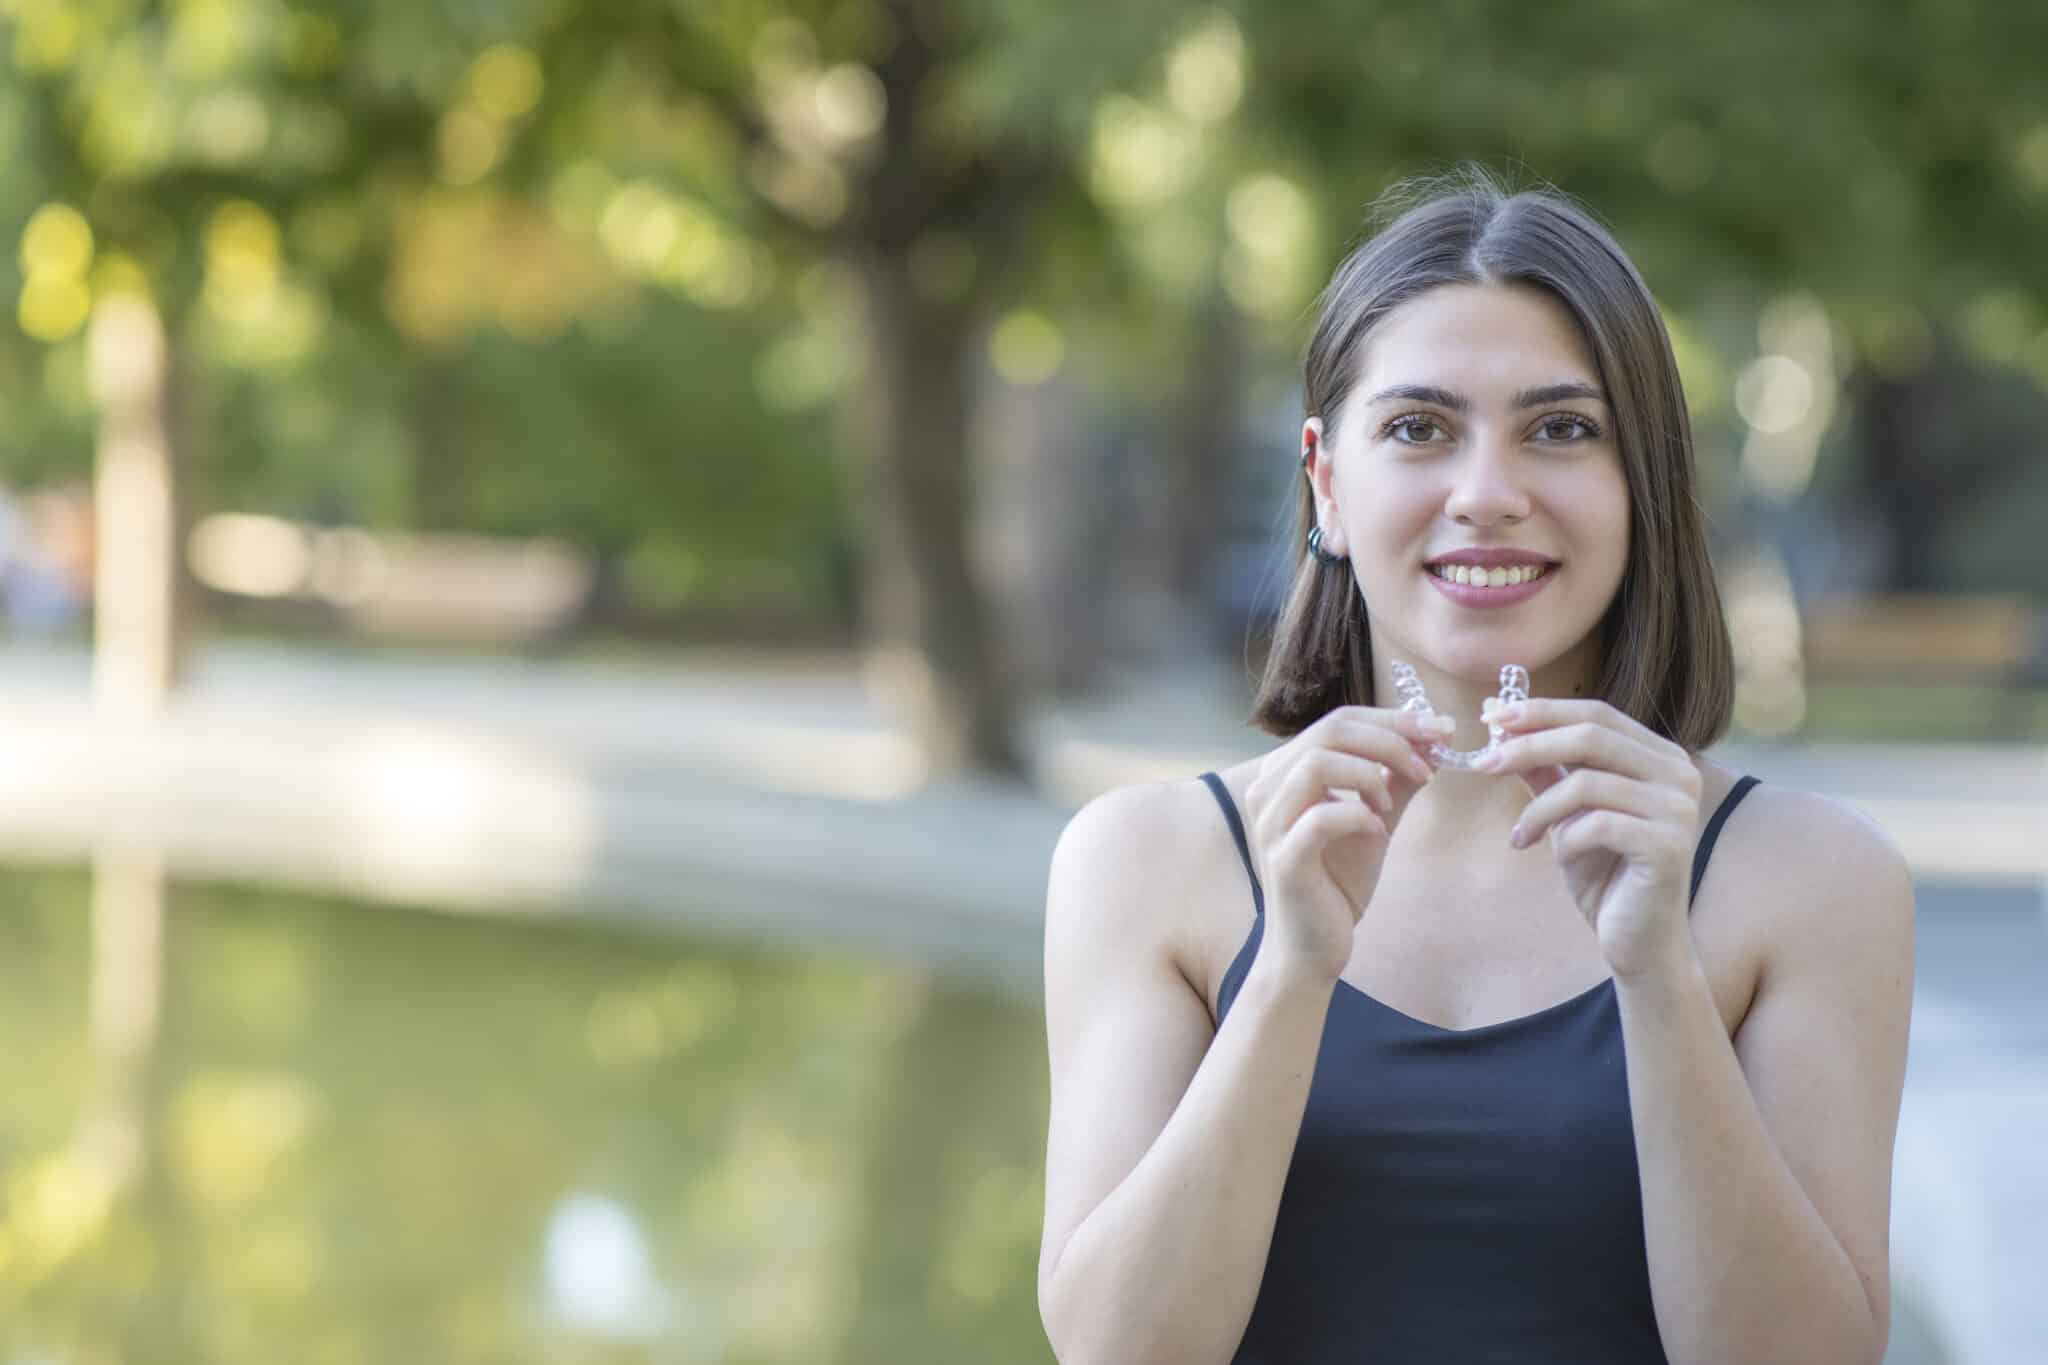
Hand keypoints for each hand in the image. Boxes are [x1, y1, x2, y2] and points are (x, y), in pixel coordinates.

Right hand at [1242, 706, 1447, 985]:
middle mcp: (1269, 789)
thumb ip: (1397, 781)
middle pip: (1330, 730)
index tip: (1441, 730)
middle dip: (1391, 739)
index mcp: (1287, 773)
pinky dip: (1358, 816)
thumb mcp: (1376, 820)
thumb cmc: (1338, 883)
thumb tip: (1434, 742)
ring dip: (1371, 774)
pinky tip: (1376, 831)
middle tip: (1431, 761)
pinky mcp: (1284, 859)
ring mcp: (1272, 824)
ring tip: (1393, 802)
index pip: (1339, 721)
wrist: (1312, 948)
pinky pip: (1320, 819)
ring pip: (1318, 763)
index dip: (1394, 720)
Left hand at [1474, 697, 1702, 977]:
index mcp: (1660, 757)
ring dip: (1540, 809)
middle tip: (1485, 763)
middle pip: (1592, 735)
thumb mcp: (1567, 815)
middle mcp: (1679, 774)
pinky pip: (1597, 824)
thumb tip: (1503, 729)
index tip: (1492, 717)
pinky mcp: (1668, 845)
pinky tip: (1555, 856)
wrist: (1639, 941)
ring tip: (1520, 835)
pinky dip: (1564, 838)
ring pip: (1588, 782)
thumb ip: (1547, 772)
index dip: (1543, 711)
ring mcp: (1678, 809)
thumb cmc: (1606, 874)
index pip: (1598, 713)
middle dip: (1530, 745)